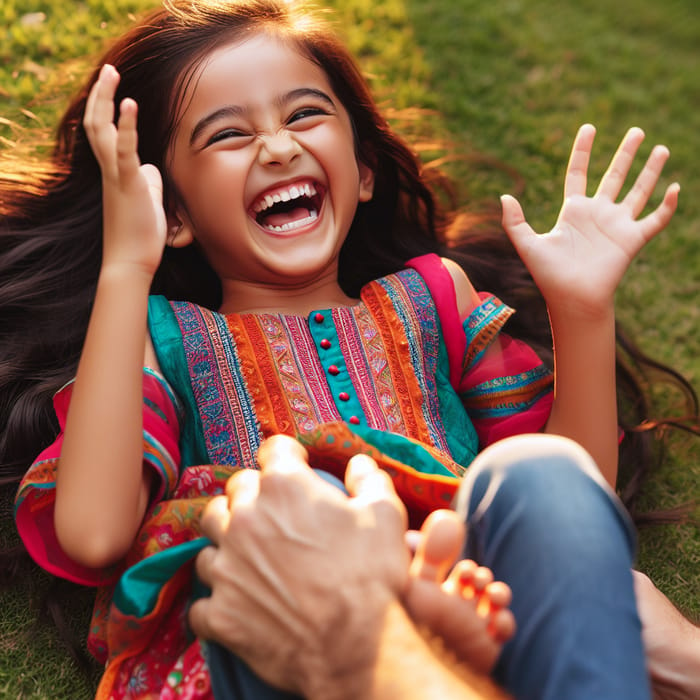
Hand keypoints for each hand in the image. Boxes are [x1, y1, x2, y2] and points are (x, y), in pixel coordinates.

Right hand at [83, 64, 166, 275]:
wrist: (131, 262)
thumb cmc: (140, 236)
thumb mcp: (147, 201)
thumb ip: (147, 181)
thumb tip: (151, 168)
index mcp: (113, 174)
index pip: (103, 134)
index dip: (106, 109)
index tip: (112, 87)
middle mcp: (109, 172)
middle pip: (96, 124)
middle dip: (101, 94)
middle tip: (109, 69)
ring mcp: (116, 177)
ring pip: (102, 131)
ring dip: (106, 99)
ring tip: (111, 73)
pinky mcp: (128, 185)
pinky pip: (125, 151)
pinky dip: (128, 126)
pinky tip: (131, 104)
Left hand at [188, 435, 409, 698]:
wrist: (355, 647)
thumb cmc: (371, 576)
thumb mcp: (385, 515)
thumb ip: (368, 480)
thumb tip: (358, 463)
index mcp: (284, 487)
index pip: (273, 450)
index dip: (286, 455)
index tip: (295, 463)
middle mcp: (245, 518)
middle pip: (234, 489)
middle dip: (252, 494)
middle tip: (274, 512)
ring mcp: (227, 566)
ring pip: (209, 539)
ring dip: (227, 541)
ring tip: (250, 555)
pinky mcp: (219, 612)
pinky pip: (202, 601)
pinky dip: (218, 600)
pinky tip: (239, 603)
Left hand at [501, 124, 678, 317]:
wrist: (571, 299)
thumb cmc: (549, 275)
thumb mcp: (528, 245)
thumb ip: (514, 222)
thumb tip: (504, 196)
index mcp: (573, 211)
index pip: (578, 173)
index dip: (582, 151)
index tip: (589, 127)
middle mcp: (597, 214)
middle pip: (614, 176)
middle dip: (626, 153)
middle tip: (637, 131)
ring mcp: (617, 225)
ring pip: (638, 191)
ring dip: (651, 171)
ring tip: (662, 148)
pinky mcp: (632, 239)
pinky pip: (655, 219)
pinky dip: (667, 206)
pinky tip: (675, 187)